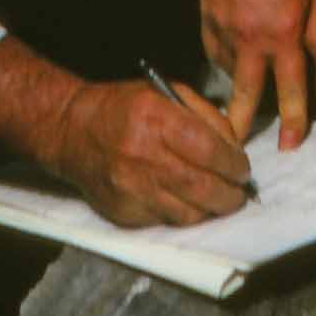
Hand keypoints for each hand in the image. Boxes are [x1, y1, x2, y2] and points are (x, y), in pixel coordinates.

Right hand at [56, 75, 254, 227]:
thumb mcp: (166, 93)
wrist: (73, 131)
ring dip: (210, 210)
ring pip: (187, 214)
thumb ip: (206, 117)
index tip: (243, 169)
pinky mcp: (122, 211)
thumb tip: (235, 150)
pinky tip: (186, 202)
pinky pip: (165, 222)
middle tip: (239, 193)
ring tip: (218, 200)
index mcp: (154, 117)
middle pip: (201, 188)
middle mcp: (141, 154)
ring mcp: (130, 187)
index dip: (233, 164)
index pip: (207, 149)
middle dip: (230, 196)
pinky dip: (183, 215)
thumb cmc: (125, 108)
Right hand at [199, 0, 315, 148]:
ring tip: (230, 111)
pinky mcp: (208, 17)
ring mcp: (226, 29)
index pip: (292, 92)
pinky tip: (230, 61)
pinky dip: (223, 57)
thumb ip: (312, 38)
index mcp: (286, 36)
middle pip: (247, 95)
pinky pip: (213, 48)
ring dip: (232, 89)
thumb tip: (315, 71)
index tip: (292, 146)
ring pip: (227, 72)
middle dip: (243, 124)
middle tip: (239, 147)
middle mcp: (254, 40)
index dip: (294, 123)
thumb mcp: (315, 1)